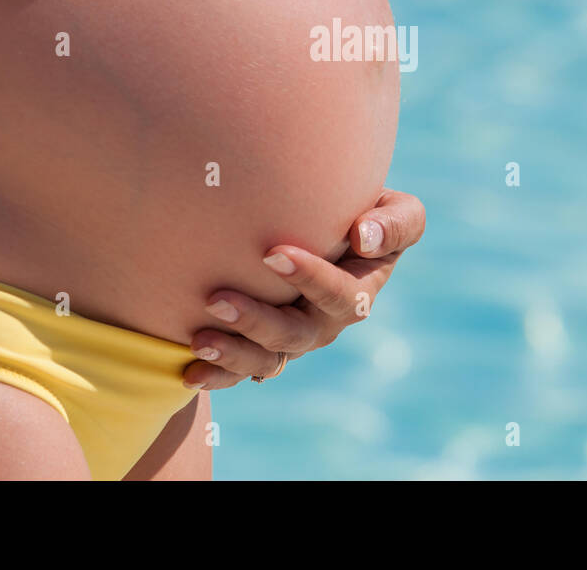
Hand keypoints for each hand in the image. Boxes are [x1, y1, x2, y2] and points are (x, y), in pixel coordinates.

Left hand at [183, 189, 425, 388]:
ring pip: (266, 358)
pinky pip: (243, 368)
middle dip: (255, 321)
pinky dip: (218, 374)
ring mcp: (294, 338)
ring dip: (231, 353)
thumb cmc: (365, 212)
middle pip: (294, 333)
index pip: (339, 293)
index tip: (272, 254)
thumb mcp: (396, 211)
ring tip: (197, 341)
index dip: (309, 279)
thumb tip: (362, 237)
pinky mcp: (265, 345)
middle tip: (215, 299)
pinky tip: (190, 371)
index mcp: (359, 291)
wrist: (326, 225)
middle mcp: (325, 322)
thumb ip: (393, 223)